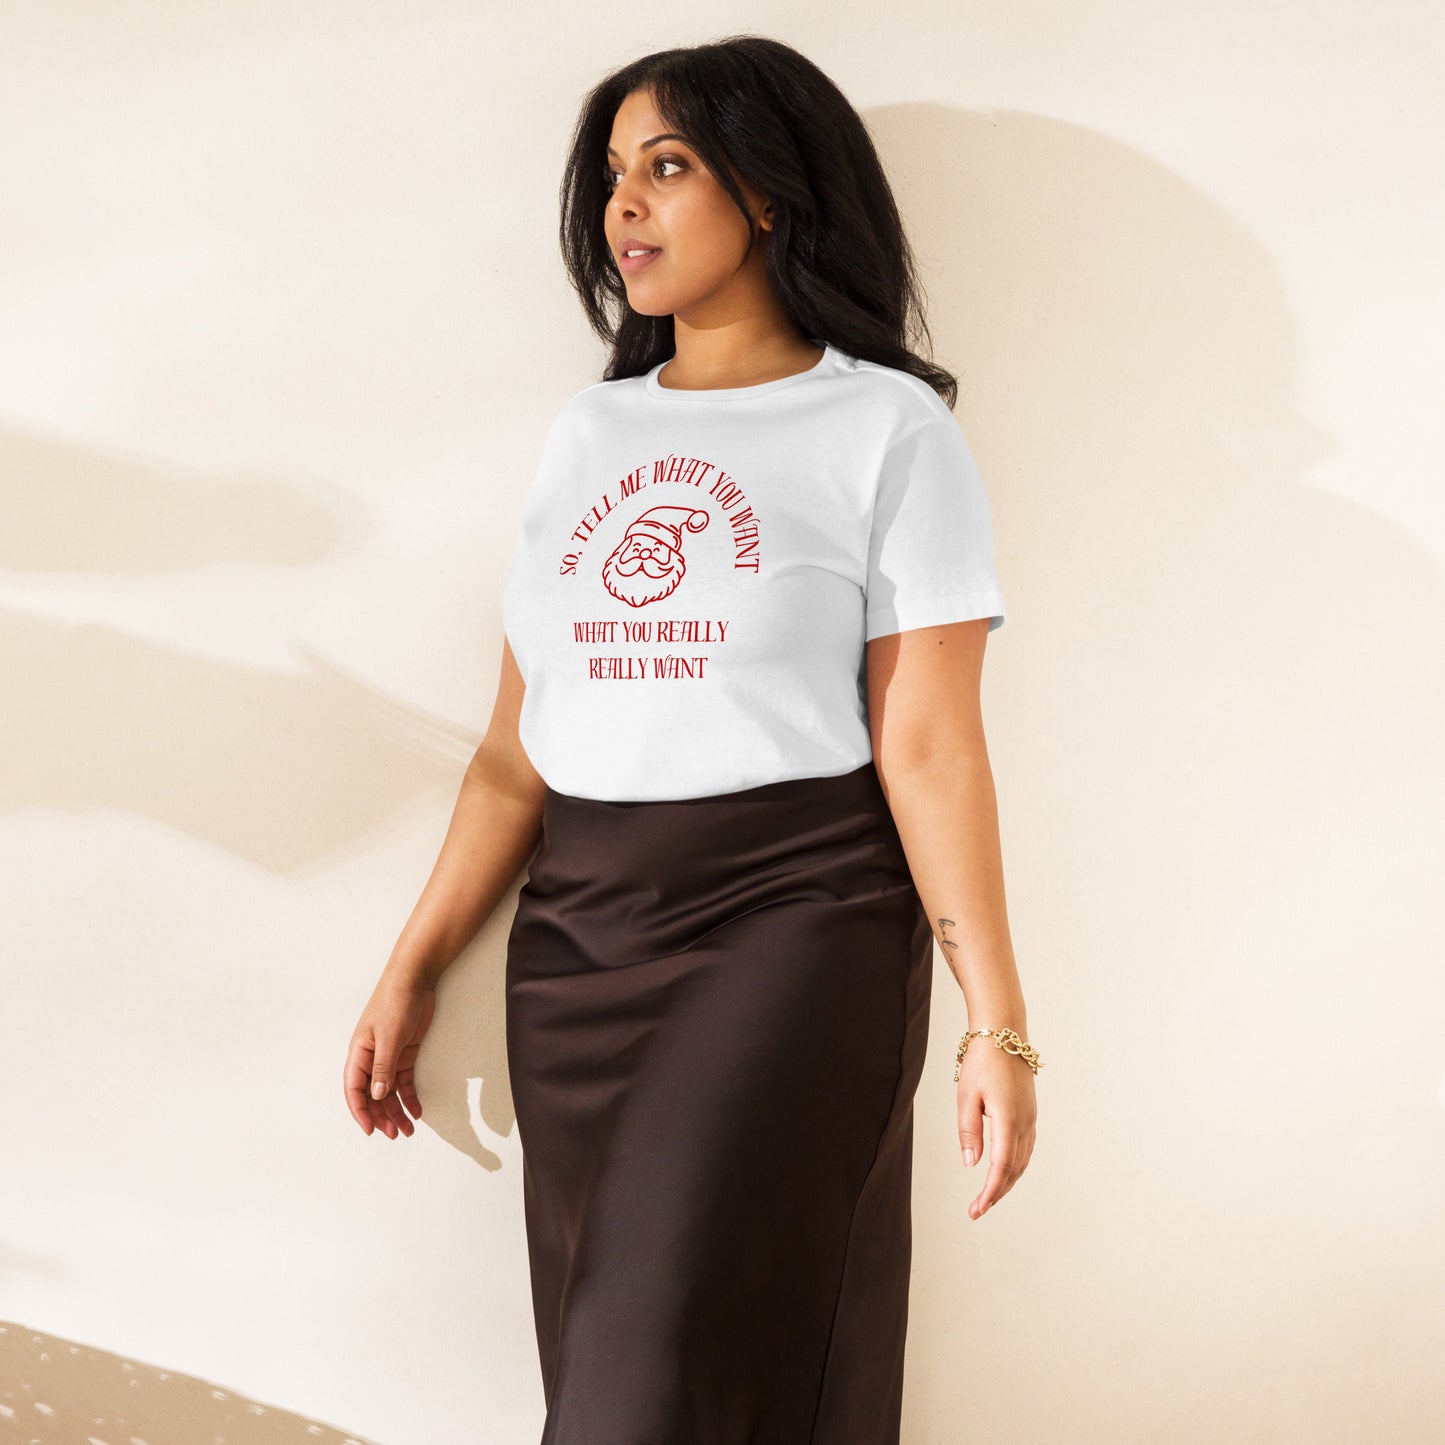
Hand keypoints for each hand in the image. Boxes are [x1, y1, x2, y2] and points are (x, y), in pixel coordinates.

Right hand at [343, 968, 437, 1138]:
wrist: (414, 979)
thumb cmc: (395, 1002)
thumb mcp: (389, 1037)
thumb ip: (383, 1068)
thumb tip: (377, 1096)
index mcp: (359, 1054)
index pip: (354, 1091)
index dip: (361, 1112)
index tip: (371, 1130)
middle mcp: (371, 1059)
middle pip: (372, 1096)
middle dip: (382, 1116)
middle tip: (395, 1134)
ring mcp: (388, 1057)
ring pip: (388, 1092)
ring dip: (397, 1111)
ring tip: (407, 1129)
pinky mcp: (404, 1053)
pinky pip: (403, 1081)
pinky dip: (409, 1097)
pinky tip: (417, 1110)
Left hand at [956, 1040, 1037, 1218]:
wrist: (1004, 1032)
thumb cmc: (981, 1060)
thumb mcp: (966, 1095)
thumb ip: (968, 1131)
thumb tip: (971, 1164)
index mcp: (1008, 1118)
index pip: (1001, 1166)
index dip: (990, 1192)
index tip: (977, 1210)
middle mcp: (1025, 1122)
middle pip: (1014, 1169)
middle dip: (996, 1193)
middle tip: (976, 1211)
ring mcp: (1030, 1118)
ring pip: (1022, 1161)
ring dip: (1006, 1181)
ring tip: (987, 1197)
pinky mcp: (1030, 1113)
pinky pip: (1025, 1148)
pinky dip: (1014, 1166)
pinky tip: (1002, 1172)